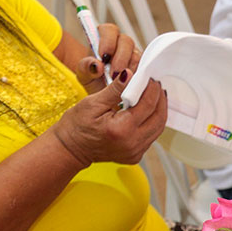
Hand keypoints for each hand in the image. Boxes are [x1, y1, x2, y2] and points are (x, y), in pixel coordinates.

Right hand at [49, 77, 168, 167]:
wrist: (71, 149)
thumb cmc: (77, 125)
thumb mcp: (93, 102)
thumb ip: (114, 90)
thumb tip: (129, 74)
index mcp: (122, 129)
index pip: (148, 105)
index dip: (152, 89)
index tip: (152, 78)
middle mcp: (132, 143)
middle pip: (158, 118)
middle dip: (160, 99)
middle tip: (156, 85)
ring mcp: (135, 152)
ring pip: (158, 128)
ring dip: (159, 111)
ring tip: (155, 96)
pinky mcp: (136, 156)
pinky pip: (151, 136)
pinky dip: (152, 122)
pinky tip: (147, 111)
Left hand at [75, 23, 139, 87]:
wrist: (104, 95)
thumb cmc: (94, 80)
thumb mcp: (84, 75)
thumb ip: (86, 67)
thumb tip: (97, 65)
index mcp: (105, 39)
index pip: (109, 30)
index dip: (108, 41)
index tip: (104, 57)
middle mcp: (121, 44)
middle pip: (126, 41)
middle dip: (120, 59)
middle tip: (113, 75)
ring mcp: (135, 55)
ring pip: (137, 56)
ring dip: (129, 70)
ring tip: (120, 84)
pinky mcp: (143, 68)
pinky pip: (145, 69)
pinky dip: (137, 77)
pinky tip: (130, 86)